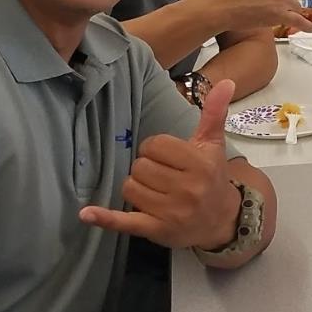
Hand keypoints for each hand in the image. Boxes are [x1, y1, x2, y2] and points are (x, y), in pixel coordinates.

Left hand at [81, 79, 242, 249]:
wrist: (222, 221)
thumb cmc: (212, 178)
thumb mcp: (213, 145)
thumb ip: (215, 113)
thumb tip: (225, 81)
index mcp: (200, 165)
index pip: (155, 145)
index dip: (156, 149)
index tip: (169, 158)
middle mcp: (187, 189)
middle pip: (140, 166)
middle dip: (147, 168)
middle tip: (164, 176)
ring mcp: (171, 212)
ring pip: (130, 187)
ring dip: (137, 187)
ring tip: (156, 192)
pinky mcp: (156, 230)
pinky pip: (125, 221)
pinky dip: (105, 218)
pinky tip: (86, 214)